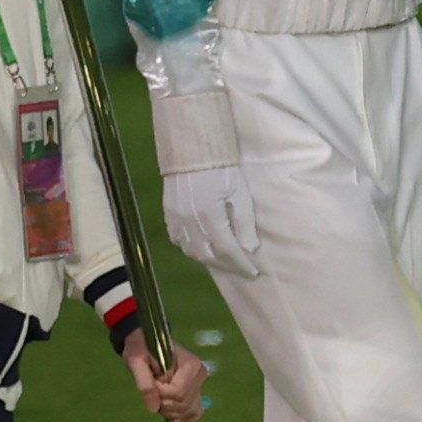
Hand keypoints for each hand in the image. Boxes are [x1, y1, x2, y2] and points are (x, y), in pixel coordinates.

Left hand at [122, 329, 206, 421]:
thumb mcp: (136, 361)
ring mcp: (199, 385)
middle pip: (183, 403)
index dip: (160, 393)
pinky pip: (194, 413)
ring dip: (170, 411)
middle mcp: (200, 374)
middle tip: (152, 389)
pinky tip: (170, 413)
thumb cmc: (141, 349)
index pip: (178, 392)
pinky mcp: (196, 393)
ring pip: (188, 411)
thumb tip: (153, 407)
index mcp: (190, 364)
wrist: (145, 344)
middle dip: (163, 403)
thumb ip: (144, 383)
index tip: (150, 381)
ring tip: (158, 397)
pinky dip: (182, 417)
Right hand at [161, 164, 259, 278]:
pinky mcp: (168, 213)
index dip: (241, 265)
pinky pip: (177, 239)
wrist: (193, 148)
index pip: (227, 251)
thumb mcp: (239, 192)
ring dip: (208, 259)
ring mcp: (176, 218)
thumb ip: (244, 222)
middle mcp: (190, 222)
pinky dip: (190, 248)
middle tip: (239, 269)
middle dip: (226, 266)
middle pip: (208, 256)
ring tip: (222, 260)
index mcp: (210, 216)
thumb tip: (249, 249)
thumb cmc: (221, 167)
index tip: (253, 273)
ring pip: (190, 251)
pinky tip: (200, 247)